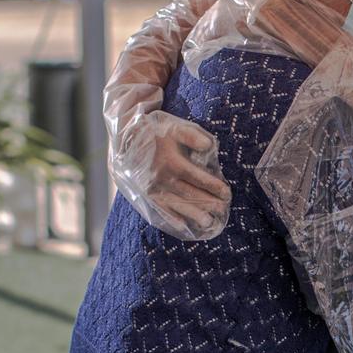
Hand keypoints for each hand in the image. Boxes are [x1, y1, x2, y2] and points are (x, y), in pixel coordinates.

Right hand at [111, 109, 232, 239]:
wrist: (125, 137)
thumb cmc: (155, 131)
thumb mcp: (174, 127)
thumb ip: (192, 135)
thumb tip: (209, 146)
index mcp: (172, 161)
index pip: (198, 177)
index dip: (214, 186)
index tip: (227, 194)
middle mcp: (162, 178)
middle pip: (190, 194)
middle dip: (209, 203)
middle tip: (223, 210)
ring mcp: (153, 188)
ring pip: (177, 205)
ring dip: (193, 214)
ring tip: (208, 222)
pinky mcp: (145, 193)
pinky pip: (159, 209)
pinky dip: (171, 218)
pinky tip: (182, 226)